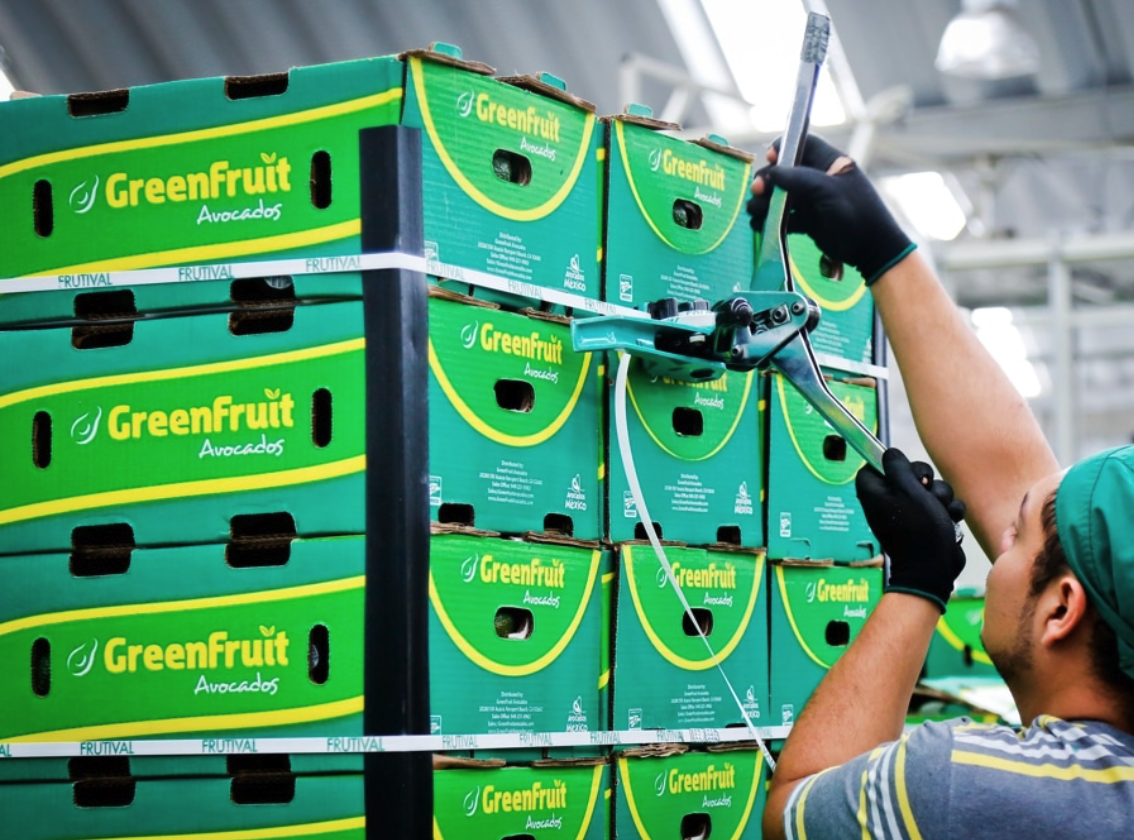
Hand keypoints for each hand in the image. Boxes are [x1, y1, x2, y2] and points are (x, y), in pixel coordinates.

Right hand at [747, 136, 914, 284]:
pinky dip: (771, 220)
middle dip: (768, 180)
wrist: (870, 248)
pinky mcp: (808, 221)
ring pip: (781, 196)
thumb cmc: (855, 212)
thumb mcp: (827, 190)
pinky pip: (784, 217)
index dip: (783, 147)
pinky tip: (759, 225)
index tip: (770, 158)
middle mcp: (818, 179)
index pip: (802, 144)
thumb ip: (798, 179)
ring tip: (754, 211)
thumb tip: (771, 172)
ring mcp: (812, 200)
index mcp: (829, 163)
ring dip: (765, 202)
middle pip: (785, 172)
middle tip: (757, 190)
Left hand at [855, 448, 965, 611]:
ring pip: (930, 488)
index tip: (904, 469)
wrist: (934, 568)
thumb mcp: (906, 491)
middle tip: (926, 490)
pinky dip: (948, 511)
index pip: (874, 465)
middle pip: (908, 473)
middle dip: (925, 480)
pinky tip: (950, 521)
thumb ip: (897, 468)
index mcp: (874, 493)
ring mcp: (909, 512)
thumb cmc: (918, 530)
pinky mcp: (927, 521)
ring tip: (940, 512)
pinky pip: (941, 504)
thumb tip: (889, 454)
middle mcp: (888, 501)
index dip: (891, 463)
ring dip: (941, 497)